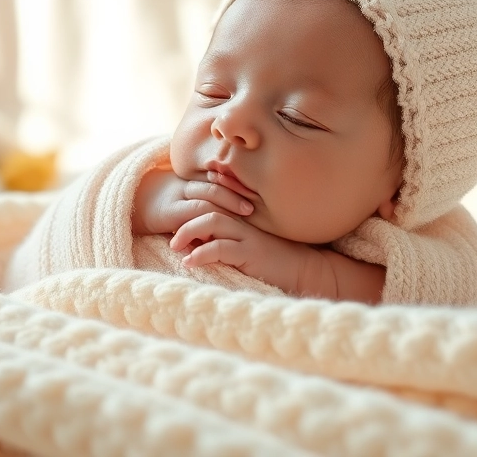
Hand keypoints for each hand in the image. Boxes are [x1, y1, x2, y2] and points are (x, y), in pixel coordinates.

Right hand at [132, 169, 252, 237]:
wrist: (126, 206)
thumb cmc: (156, 205)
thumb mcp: (178, 197)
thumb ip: (197, 198)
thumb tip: (223, 211)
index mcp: (187, 180)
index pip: (215, 178)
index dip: (234, 184)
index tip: (253, 191)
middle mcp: (182, 186)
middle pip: (214, 186)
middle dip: (234, 195)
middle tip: (252, 206)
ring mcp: (176, 198)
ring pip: (206, 199)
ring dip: (227, 208)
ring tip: (244, 216)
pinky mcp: (168, 213)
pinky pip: (192, 215)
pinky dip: (207, 223)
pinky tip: (220, 230)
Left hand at [169, 211, 311, 294]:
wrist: (306, 271)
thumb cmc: (276, 262)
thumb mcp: (248, 248)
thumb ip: (227, 242)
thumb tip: (197, 246)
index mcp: (241, 219)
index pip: (211, 205)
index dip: (190, 211)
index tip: (173, 223)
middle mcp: (243, 222)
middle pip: (208, 207)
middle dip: (184, 218)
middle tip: (170, 235)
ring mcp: (248, 235)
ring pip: (212, 221)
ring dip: (188, 231)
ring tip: (174, 245)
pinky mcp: (251, 252)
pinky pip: (221, 247)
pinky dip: (201, 253)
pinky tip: (189, 262)